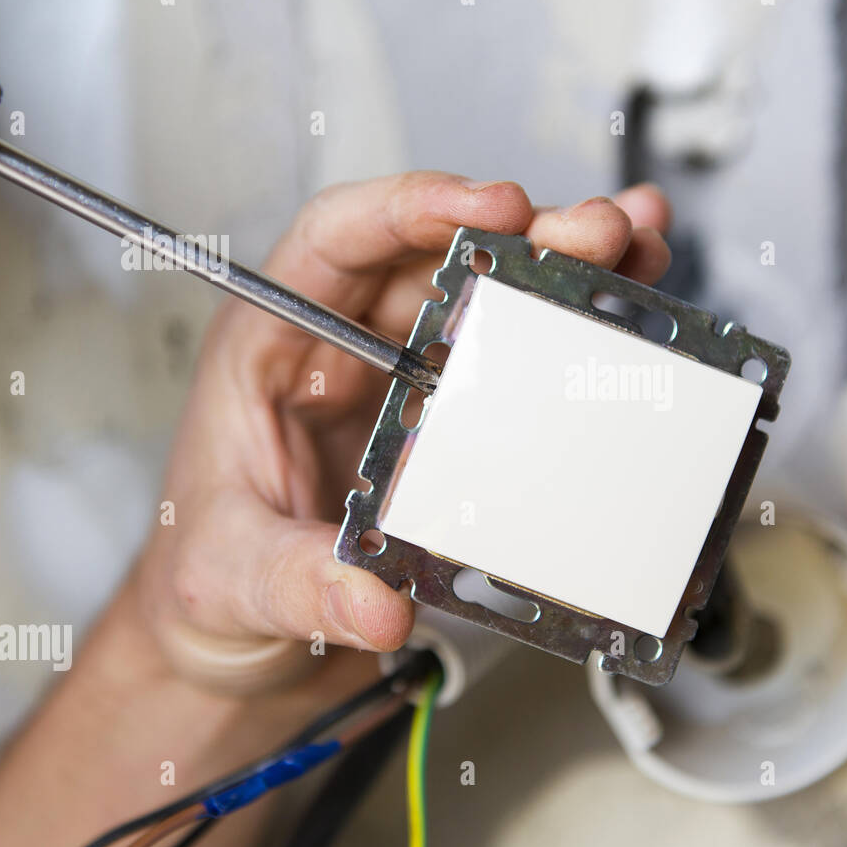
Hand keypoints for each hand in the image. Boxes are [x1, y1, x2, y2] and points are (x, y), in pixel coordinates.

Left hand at [132, 173, 670, 679]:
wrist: (240, 640)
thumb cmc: (210, 583)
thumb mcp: (232, 579)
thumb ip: (297, 584)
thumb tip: (371, 599)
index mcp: (276, 350)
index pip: (337, 241)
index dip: (412, 207)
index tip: (487, 207)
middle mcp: (349, 350)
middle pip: (439, 261)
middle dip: (523, 237)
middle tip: (595, 234)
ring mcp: (408, 387)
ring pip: (491, 300)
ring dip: (565, 269)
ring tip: (636, 248)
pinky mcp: (455, 429)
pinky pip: (519, 367)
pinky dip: (576, 332)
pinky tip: (629, 305)